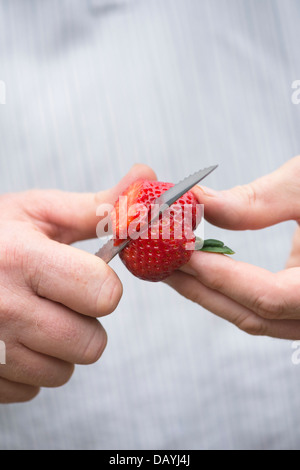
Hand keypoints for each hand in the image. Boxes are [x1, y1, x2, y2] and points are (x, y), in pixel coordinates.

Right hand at [0, 164, 155, 402]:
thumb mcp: (40, 213)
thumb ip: (98, 206)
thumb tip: (148, 178)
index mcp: (22, 259)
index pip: (103, 295)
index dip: (103, 286)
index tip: (86, 276)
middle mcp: (2, 307)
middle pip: (91, 343)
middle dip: (85, 321)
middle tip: (59, 298)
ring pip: (64, 371)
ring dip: (59, 347)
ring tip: (34, 315)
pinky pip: (33, 388)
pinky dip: (32, 365)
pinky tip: (15, 336)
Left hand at [165, 156, 299, 339]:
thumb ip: (259, 200)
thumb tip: (200, 203)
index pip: (268, 296)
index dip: (220, 276)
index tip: (179, 254)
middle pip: (255, 315)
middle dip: (202, 289)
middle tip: (158, 265)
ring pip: (258, 318)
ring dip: (211, 293)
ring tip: (172, 267)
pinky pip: (265, 309)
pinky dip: (230, 291)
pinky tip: (205, 270)